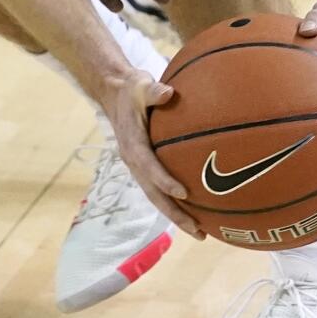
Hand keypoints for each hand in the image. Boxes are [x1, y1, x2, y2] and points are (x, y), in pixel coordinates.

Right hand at [96, 69, 202, 237]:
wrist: (115, 94)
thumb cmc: (132, 89)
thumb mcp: (140, 84)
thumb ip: (154, 90)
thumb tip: (169, 93)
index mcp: (133, 144)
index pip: (149, 167)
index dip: (164, 181)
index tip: (184, 194)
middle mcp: (134, 161)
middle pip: (154, 194)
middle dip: (175, 214)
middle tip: (198, 231)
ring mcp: (139, 167)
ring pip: (157, 197)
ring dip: (177, 216)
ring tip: (201, 232)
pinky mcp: (145, 167)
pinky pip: (161, 188)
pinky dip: (176, 202)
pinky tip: (199, 210)